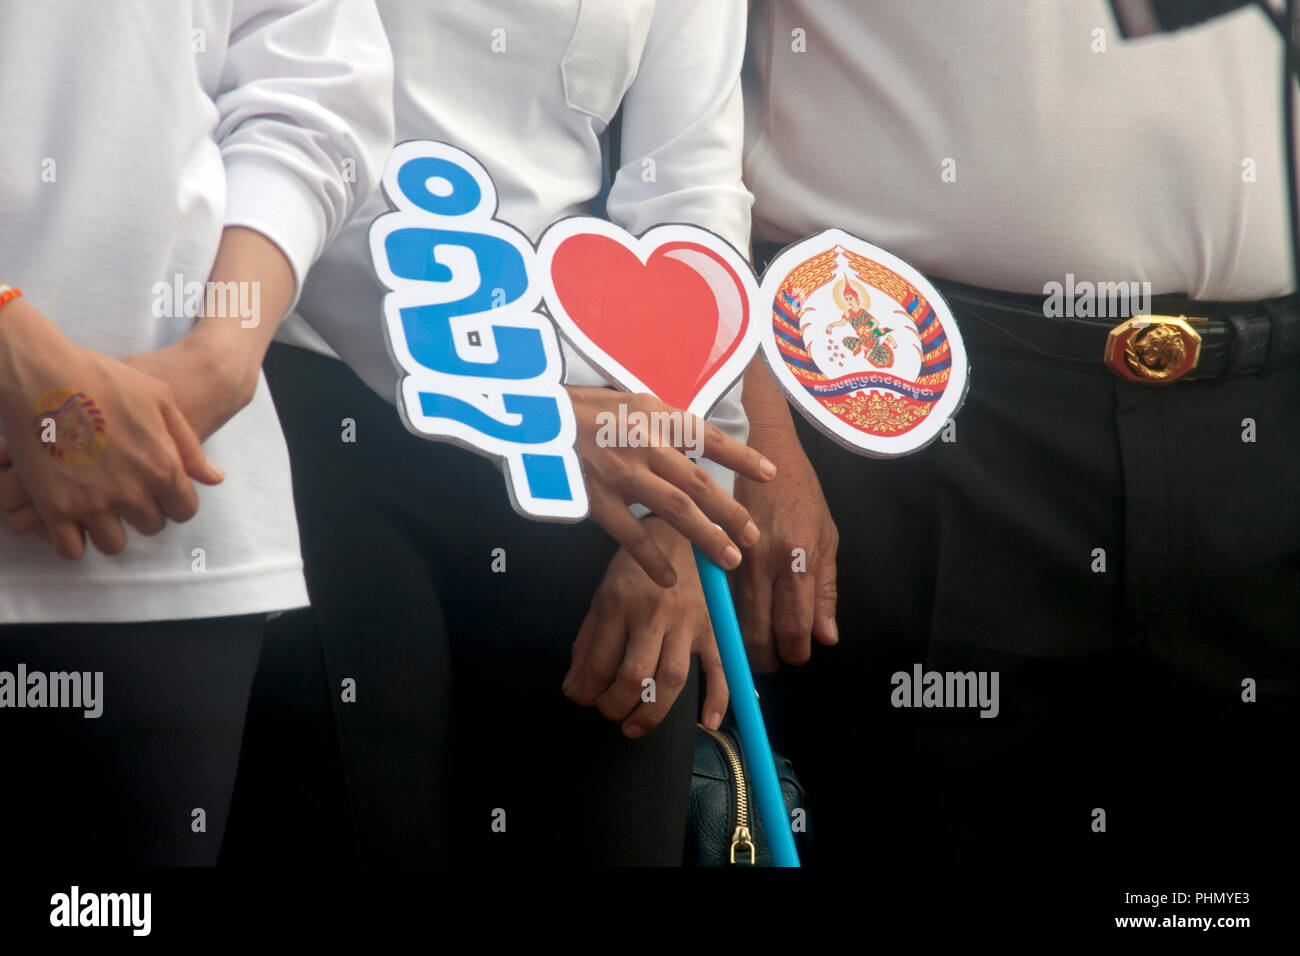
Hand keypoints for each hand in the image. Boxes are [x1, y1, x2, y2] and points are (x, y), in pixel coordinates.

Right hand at [0, 299, 223, 557]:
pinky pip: (70, 548)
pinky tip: (72, 520)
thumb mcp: (160, 400)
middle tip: (127, 494)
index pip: (184, 511)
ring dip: (110, 529)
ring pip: (113, 544)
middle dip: (143, 513)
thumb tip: (215, 479)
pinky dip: (73, 539)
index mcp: (162, 468)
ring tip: (101, 509)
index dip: (175, 502)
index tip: (162, 494)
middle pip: (150, 527)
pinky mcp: (54, 508)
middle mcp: (132, 492)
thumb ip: (188, 445)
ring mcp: (92, 503)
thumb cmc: (104, 379)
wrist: (42, 373)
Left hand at [563, 517, 728, 737]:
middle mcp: (654, 614)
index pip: (600, 663)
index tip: (584, 700)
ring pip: (672, 678)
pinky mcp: (712, 627)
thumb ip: (588, 642)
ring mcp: (688, 622)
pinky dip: (717, 698)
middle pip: (636, 676)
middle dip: (616, 706)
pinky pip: (720, 667)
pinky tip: (708, 722)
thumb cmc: (637, 565)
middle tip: (609, 713)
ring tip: (634, 727)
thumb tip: (574, 689)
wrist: (681, 530)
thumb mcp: (603, 593)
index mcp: (619, 603)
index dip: (587, 692)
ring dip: (652, 712)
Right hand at [569, 386, 775, 587]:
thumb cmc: (579, 409)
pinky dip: (651, 559)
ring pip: (675, 509)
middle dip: (730, 512)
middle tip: (752, 537)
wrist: (528, 417)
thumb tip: (696, 444)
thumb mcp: (627, 401)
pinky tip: (669, 579)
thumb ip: (661, 423)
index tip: (769, 473)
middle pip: (698, 482)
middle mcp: (643, 443)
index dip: (740, 456)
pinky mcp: (595, 499)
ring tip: (728, 560)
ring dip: (706, 536)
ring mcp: (620, 473)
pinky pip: (630, 535)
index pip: (707, 436)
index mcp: (654, 415)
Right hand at [735, 363, 838, 671]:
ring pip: (738, 616)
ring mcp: (739, 556)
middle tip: (772, 664)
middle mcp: (767, 562)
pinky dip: (733, 614)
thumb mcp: (828, 539)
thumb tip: (826, 637)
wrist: (766, 453)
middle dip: (766, 657)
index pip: (794, 626)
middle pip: (761, 629)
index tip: (796, 657)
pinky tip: (739, 619)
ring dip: (747, 640)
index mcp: (799, 560)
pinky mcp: (720, 548)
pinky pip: (725, 594)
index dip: (795, 652)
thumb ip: (825, 591)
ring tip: (756, 650)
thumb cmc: (804, 496)